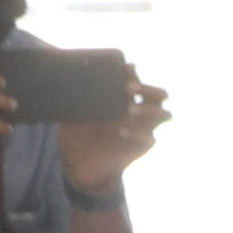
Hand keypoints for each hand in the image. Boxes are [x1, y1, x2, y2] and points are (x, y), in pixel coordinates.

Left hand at [62, 71, 168, 189]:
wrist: (77, 165)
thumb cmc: (75, 134)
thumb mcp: (71, 113)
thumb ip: (76, 99)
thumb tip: (69, 79)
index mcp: (121, 100)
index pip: (135, 80)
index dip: (133, 73)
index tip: (125, 68)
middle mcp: (136, 112)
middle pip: (159, 95)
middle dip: (148, 89)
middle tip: (130, 88)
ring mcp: (141, 129)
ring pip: (164, 114)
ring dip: (149, 111)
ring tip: (130, 111)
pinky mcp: (140, 148)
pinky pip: (150, 138)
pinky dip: (137, 134)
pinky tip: (121, 133)